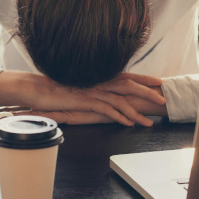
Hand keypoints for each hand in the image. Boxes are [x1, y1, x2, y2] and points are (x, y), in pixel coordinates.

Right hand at [16, 85, 167, 125]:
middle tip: (163, 99)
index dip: (143, 78)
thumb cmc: (55, 89)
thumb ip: (91, 89)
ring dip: (137, 111)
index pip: (125, 75)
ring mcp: (92, 90)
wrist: (36, 88)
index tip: (157, 81)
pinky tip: (129, 124)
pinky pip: (107, 109)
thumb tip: (103, 94)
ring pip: (121, 99)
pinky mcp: (85, 100)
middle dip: (148, 92)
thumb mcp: (78, 87)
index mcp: (98, 76)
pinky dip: (120, 117)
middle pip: (129, 84)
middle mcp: (98, 81)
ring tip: (149, 121)